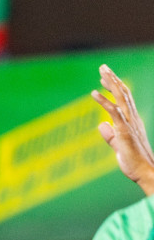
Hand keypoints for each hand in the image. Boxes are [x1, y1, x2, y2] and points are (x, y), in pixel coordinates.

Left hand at [92, 65, 153, 195]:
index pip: (123, 99)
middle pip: (123, 94)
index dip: (114, 87)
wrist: (144, 172)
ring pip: (121, 98)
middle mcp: (132, 119)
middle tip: (103, 67)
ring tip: (101, 73)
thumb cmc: (133, 161)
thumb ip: (111, 135)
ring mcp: (129, 124)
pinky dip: (104, 101)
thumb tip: (102, 125)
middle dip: (113, 79)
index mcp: (131, 121)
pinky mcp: (125, 131)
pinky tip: (94, 93)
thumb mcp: (118, 145)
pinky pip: (115, 112)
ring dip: (110, 84)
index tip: (105, 78)